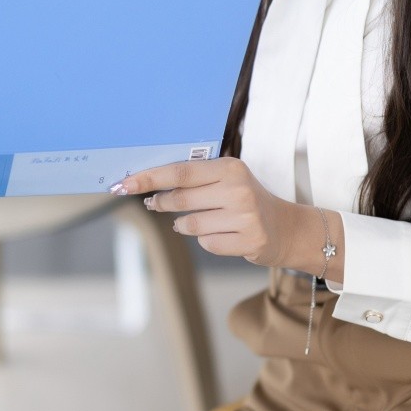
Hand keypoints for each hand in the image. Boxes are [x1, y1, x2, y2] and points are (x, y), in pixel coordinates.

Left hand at [113, 157, 298, 267]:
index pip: (180, 171)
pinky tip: (218, 234)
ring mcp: (246, 216)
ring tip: (190, 221)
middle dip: (161, 203)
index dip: (149, 178)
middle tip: (155, 203)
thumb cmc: (246, 201)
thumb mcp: (227, 180)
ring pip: (190, 224)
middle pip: (181, 198)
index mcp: (230, 168)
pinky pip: (207, 243)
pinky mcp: (250, 240)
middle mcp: (239, 189)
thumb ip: (194, 180)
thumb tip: (151, 187)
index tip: (124, 184)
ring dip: (183, 225)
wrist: (286, 228)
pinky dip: (205, 240)